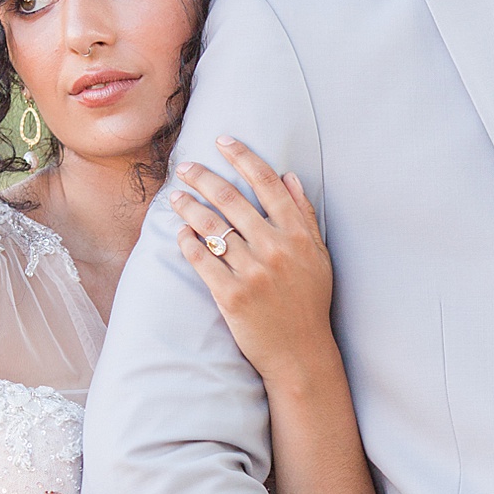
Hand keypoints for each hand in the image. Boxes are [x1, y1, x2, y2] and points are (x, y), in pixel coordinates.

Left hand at [171, 139, 337, 392]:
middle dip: (204, 177)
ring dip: (188, 206)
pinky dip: (187, 242)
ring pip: (211, 227)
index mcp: (296, 235)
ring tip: (175, 197)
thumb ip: (304, 216)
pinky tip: (180, 233)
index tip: (223, 141)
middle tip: (186, 166)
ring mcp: (252, 272)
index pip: (267, 183)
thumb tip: (289, 177)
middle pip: (232, 200)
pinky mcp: (231, 296)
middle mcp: (274, 249)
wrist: (300, 353)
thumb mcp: (318, 256)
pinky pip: (201, 260)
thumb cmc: (310, 303)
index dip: (243, 156)